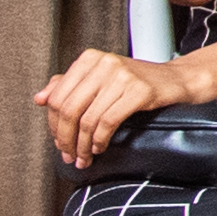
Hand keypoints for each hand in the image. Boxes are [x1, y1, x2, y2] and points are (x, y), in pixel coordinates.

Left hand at [38, 48, 198, 166]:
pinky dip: (100, 140)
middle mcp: (103, 64)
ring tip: (84, 156)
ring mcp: (122, 76)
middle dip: (66, 138)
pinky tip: (100, 147)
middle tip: (69, 154)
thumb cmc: (138, 81)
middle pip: (69, 109)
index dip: (54, 124)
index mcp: (89, 59)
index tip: (59, 141)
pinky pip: (108, 122)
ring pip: (88, 119)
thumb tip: (40, 98)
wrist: (176, 80)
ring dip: (83, 145)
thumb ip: (70, 86)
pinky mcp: (139, 91)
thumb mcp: (101, 79)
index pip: (57, 96)